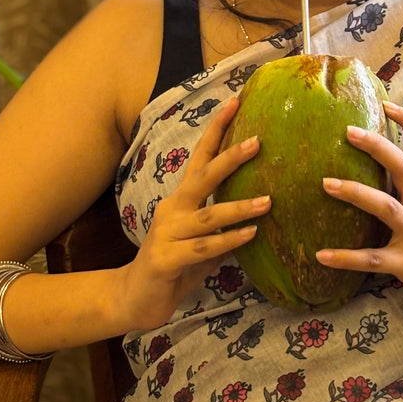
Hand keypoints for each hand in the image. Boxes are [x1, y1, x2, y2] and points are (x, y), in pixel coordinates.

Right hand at [118, 98, 269, 329]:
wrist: (134, 298)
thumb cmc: (173, 266)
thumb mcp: (202, 242)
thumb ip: (223, 225)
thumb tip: (259, 211)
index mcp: (181, 200)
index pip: (200, 158)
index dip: (217, 130)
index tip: (236, 102)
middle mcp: (172, 209)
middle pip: (203, 177)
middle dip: (229, 158)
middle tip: (258, 141)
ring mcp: (167, 233)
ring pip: (208, 215)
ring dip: (239, 208)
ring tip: (268, 202)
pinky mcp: (166, 259)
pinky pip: (202, 248)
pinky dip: (228, 240)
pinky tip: (250, 235)